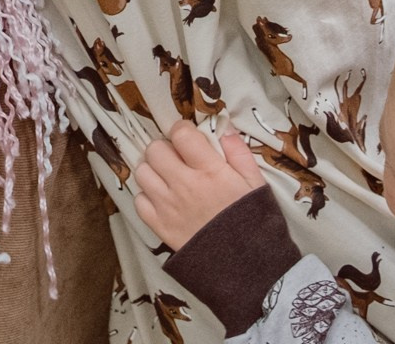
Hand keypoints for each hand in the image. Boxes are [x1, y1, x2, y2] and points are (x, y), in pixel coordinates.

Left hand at [133, 125, 264, 250]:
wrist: (247, 267)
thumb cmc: (254, 222)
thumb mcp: (255, 183)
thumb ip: (239, 153)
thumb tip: (223, 128)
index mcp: (209, 171)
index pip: (180, 134)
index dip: (182, 130)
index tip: (188, 138)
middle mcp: (184, 185)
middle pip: (155, 149)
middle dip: (166, 149)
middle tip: (177, 159)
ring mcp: (168, 206)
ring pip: (142, 172)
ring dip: (153, 170)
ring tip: (168, 178)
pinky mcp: (160, 227)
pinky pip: (139, 201)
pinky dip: (147, 197)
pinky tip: (162, 200)